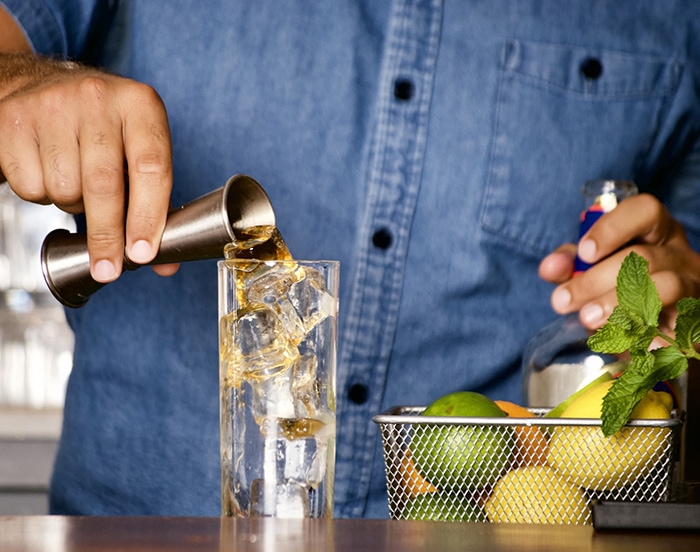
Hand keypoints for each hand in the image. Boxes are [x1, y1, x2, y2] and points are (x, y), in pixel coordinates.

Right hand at [0, 55, 177, 281]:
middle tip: (108, 268)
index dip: (148, 217)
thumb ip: (155, 205)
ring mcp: (52, 105)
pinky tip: (48, 171)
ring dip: (71, 205)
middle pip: (104, 185)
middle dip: (107, 236)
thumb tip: (166, 264)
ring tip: (76, 184)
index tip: (142, 254)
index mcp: (141, 104)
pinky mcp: (14, 120)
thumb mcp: (139, 151)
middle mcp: (98, 98)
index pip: (151, 169)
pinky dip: (40, 194)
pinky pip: (30, 186)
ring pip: (64, 189)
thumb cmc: (104, 130)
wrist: (43, 85)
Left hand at [539, 193, 699, 331]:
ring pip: (664, 287)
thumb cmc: (621, 292)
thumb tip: (549, 267)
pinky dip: (642, 330)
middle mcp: (680, 255)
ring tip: (587, 318)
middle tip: (562, 300)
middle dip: (595, 279)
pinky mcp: (696, 323)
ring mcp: (694, 288)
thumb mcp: (593, 272)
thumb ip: (570, 267)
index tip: (583, 253)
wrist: (658, 335)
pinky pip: (674, 323)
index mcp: (656, 232)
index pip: (645, 211)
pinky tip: (617, 338)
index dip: (613, 228)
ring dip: (618, 303)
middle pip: (642, 257)